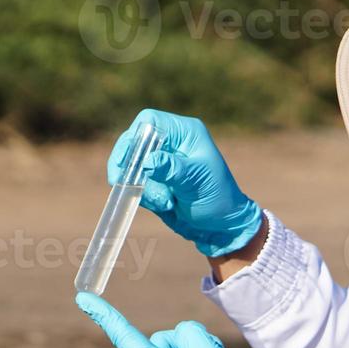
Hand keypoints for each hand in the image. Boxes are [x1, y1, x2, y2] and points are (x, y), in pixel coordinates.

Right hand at [108, 109, 262, 257]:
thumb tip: (147, 161)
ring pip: (131, 167)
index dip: (135, 138)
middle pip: (133, 143)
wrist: (220, 226)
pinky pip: (134, 184)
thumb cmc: (217, 197)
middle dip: (134, 168)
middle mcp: (170, 143)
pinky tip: (165, 205)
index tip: (128, 161)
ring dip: (143, 187)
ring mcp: (159, 162)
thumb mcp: (197, 180)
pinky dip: (144, 197)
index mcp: (185, 132)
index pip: (149, 121)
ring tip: (167, 202)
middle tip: (138, 187)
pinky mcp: (152, 181)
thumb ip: (172, 168)